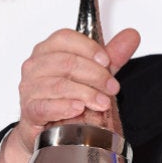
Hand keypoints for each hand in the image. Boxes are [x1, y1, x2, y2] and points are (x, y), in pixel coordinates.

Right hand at [0, 28, 139, 162]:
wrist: (50, 126)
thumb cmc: (69, 93)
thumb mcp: (95, 70)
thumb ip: (113, 53)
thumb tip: (131, 35)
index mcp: (49, 49)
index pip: (65, 38)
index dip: (89, 48)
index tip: (107, 61)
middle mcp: (36, 65)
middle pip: (67, 62)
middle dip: (95, 75)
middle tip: (112, 87)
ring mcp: (30, 87)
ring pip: (60, 85)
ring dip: (86, 93)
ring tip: (103, 102)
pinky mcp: (30, 110)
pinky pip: (45, 106)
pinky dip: (64, 106)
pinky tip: (78, 108)